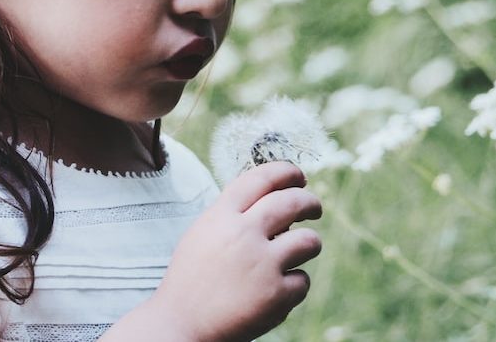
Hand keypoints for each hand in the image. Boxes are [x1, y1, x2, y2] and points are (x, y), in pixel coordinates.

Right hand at [151, 161, 322, 341]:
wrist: (181, 323)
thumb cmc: (192, 279)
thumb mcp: (203, 234)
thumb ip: (233, 215)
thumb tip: (274, 201)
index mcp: (222, 216)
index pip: (262, 178)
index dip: (286, 172)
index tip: (298, 176)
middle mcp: (243, 234)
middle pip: (292, 202)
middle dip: (310, 202)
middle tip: (314, 208)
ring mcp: (262, 264)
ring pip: (309, 241)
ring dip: (310, 244)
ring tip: (303, 250)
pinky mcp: (275, 295)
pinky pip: (302, 281)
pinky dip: (294, 286)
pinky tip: (279, 291)